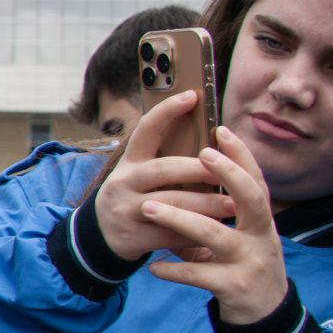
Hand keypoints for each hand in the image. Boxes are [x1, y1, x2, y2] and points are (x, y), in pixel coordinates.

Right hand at [92, 91, 239, 258]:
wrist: (100, 237)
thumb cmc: (135, 197)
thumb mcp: (140, 175)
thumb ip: (168, 160)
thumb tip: (214, 144)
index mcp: (130, 162)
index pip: (146, 129)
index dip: (168, 110)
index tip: (193, 95)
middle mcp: (123, 182)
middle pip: (165, 169)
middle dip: (201, 169)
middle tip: (230, 171)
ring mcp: (125, 210)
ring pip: (172, 204)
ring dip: (206, 205)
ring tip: (233, 205)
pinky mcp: (132, 237)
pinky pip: (169, 234)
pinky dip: (193, 233)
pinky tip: (212, 232)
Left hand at [144, 127, 289, 324]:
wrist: (264, 314)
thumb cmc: (243, 264)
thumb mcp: (241, 236)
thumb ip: (220, 212)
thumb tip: (186, 175)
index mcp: (261, 220)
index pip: (256, 180)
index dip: (241, 155)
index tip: (220, 129)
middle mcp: (262, 236)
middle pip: (252, 198)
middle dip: (228, 174)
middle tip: (200, 155)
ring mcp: (250, 261)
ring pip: (216, 234)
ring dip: (180, 218)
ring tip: (148, 207)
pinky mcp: (235, 287)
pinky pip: (199, 274)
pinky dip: (175, 269)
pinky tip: (153, 267)